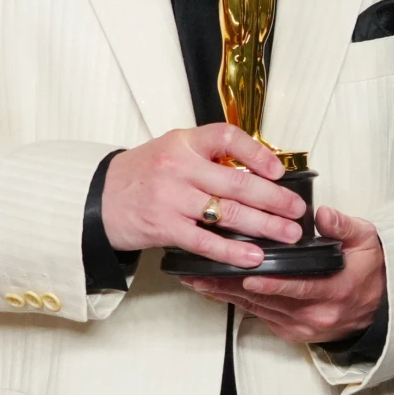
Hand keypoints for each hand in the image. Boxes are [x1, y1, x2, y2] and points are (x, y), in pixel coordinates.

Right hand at [101, 124, 304, 269]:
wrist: (97, 198)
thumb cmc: (140, 176)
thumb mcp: (171, 152)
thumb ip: (207, 158)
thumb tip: (256, 172)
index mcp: (184, 142)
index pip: (227, 137)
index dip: (258, 153)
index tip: (278, 170)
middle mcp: (179, 166)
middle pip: (238, 182)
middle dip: (274, 198)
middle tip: (296, 210)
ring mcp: (171, 198)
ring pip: (228, 212)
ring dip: (264, 226)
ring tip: (287, 234)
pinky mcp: (164, 227)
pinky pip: (206, 241)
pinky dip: (233, 250)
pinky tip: (253, 256)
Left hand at [180, 205, 387, 343]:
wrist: (381, 305)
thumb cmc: (369, 270)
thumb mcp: (365, 240)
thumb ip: (343, 226)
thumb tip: (324, 214)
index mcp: (335, 291)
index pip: (298, 288)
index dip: (270, 282)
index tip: (246, 274)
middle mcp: (316, 315)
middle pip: (267, 300)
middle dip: (231, 286)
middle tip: (201, 273)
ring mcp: (303, 327)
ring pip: (258, 309)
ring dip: (227, 295)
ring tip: (198, 280)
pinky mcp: (293, 333)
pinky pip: (261, 317)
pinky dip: (239, 302)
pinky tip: (218, 290)